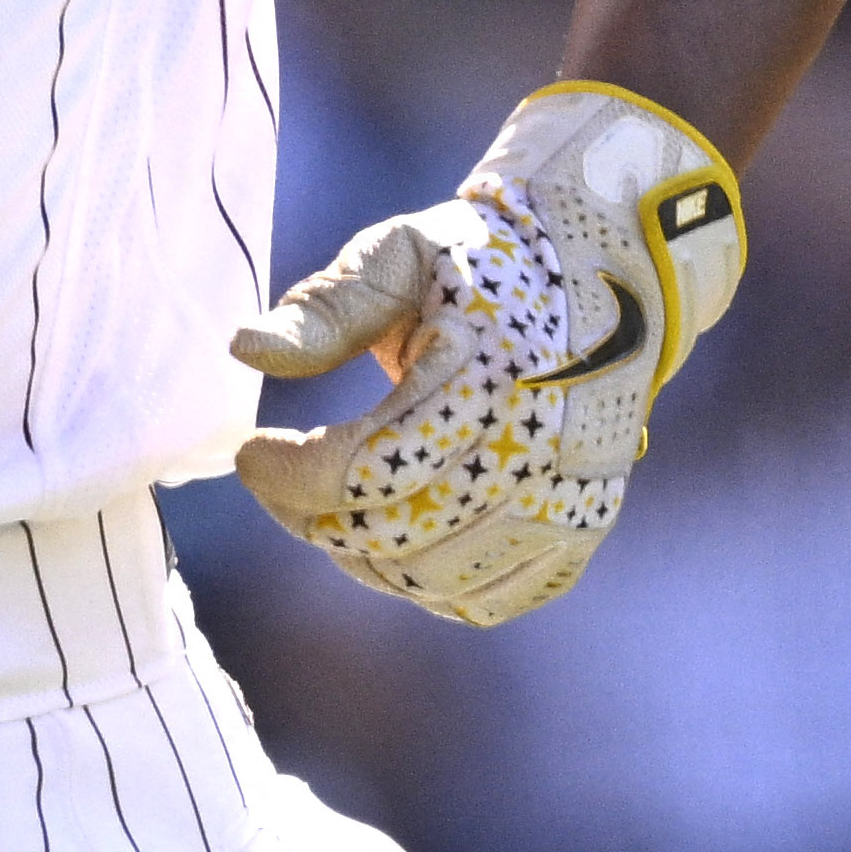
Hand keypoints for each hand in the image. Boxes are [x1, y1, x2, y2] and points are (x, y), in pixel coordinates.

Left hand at [227, 81, 748, 627]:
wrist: (606, 270)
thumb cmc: (482, 260)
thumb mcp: (401, 253)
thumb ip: (327, 307)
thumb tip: (244, 348)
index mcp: (492, 373)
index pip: (370, 468)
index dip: (291, 477)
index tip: (249, 451)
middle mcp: (543, 443)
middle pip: (399, 531)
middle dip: (313, 519)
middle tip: (277, 483)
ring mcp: (573, 491)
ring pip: (440, 577)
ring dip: (363, 557)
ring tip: (328, 511)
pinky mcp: (586, 521)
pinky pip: (499, 597)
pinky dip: (430, 589)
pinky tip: (389, 547)